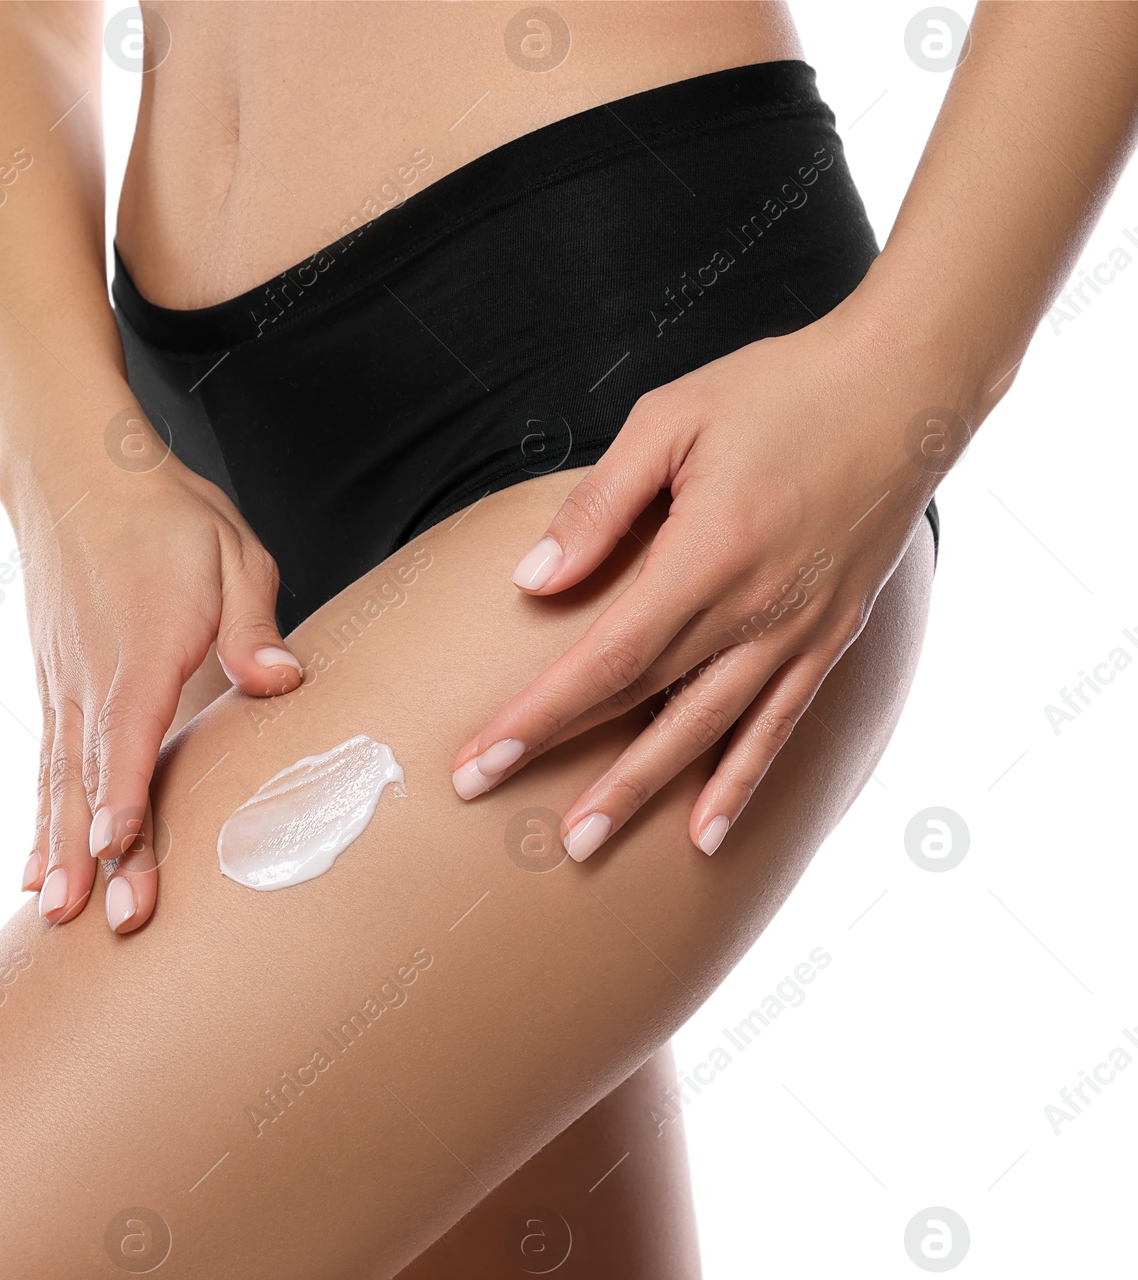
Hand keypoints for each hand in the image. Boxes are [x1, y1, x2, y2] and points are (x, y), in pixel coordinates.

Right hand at [14, 447, 299, 928]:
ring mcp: (64, 681)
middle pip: (92, 773)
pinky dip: (38, 816)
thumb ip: (250, 620)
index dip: (124, 795)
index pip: (131, 731)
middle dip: (97, 852)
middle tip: (104, 920)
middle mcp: (92, 673)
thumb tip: (280, 678)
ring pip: (57, 777)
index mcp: (143, 644)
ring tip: (53, 913)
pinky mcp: (53, 684)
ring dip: (56, 848)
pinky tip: (31, 867)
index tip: (116, 851)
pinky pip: (45, 762)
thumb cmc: (166, 513)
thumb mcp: (232, 550)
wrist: (75, 470)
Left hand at [450, 311, 957, 859]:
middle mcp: (754, 611)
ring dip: (644, 794)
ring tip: (587, 845)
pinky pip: (779, 727)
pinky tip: (707, 832)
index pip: (604, 660)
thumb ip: (599, 506)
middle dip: (569, 766)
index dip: (539, 717)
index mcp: (706, 556)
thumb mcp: (671, 420)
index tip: (480, 760)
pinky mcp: (830, 637)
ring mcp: (798, 633)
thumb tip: (533, 581)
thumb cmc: (780, 391)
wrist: (907, 386)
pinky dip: (740, 783)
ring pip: (708, 735)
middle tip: (502, 814)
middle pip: (643, 707)